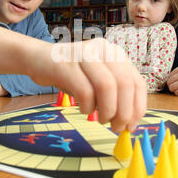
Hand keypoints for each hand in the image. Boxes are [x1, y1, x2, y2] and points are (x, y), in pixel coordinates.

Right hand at [31, 38, 146, 132]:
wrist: (40, 59)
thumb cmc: (73, 75)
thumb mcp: (98, 80)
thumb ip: (116, 95)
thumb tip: (129, 123)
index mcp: (115, 53)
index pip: (137, 82)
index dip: (138, 107)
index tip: (132, 126)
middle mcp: (103, 49)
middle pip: (125, 84)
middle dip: (124, 112)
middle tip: (117, 128)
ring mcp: (84, 54)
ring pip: (107, 86)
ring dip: (107, 111)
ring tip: (102, 120)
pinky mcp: (66, 64)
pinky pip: (84, 90)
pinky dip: (88, 107)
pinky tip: (85, 110)